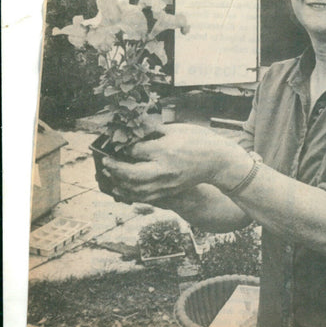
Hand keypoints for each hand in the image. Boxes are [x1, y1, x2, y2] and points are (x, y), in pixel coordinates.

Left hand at [102, 123, 251, 202]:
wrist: (219, 161)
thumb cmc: (200, 141)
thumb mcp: (178, 129)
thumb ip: (155, 131)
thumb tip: (136, 132)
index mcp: (165, 150)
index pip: (135, 150)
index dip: (123, 146)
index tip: (116, 142)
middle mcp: (163, 169)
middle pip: (129, 173)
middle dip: (114, 168)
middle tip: (105, 162)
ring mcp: (166, 183)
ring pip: (134, 189)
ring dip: (118, 183)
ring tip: (110, 175)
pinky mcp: (169, 192)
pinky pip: (144, 197)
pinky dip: (129, 193)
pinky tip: (122, 188)